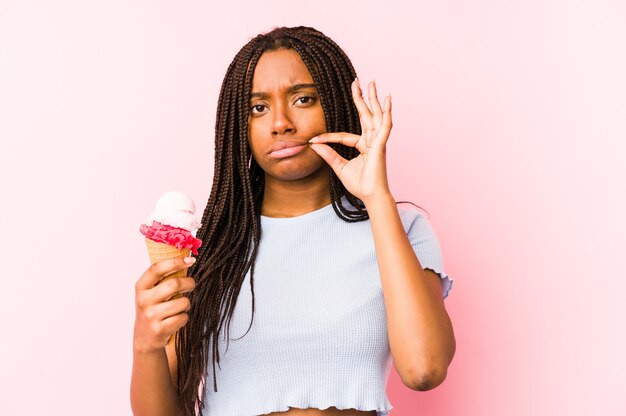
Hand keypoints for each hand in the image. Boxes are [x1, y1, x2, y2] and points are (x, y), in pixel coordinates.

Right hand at [133, 256, 195, 353]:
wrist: (144, 338)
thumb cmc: (152, 309)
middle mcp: (143, 300)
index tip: (190, 260)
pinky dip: (184, 317)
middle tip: (191, 285)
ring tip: (179, 307)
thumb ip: (163, 278)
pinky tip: (175, 319)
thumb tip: (186, 259)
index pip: (157, 268)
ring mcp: (150, 316)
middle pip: (174, 284)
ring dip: (186, 304)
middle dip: (189, 283)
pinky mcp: (159, 329)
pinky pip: (183, 317)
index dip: (175, 262)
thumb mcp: (150, 292)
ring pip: (183, 302)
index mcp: (141, 287)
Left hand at [308, 78, 392, 204]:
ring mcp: (378, 142)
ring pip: (376, 115)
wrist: (370, 196)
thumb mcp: (339, 167)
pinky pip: (385, 125)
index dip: (328, 137)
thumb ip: (329, 155)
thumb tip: (315, 145)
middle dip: (362, 98)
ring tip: (372, 83)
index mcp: (363, 146)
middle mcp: (372, 141)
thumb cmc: (360, 185)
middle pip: (366, 115)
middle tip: (357, 81)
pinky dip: (387, 112)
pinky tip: (387, 100)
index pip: (344, 135)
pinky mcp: (381, 145)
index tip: (313, 139)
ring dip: (374, 99)